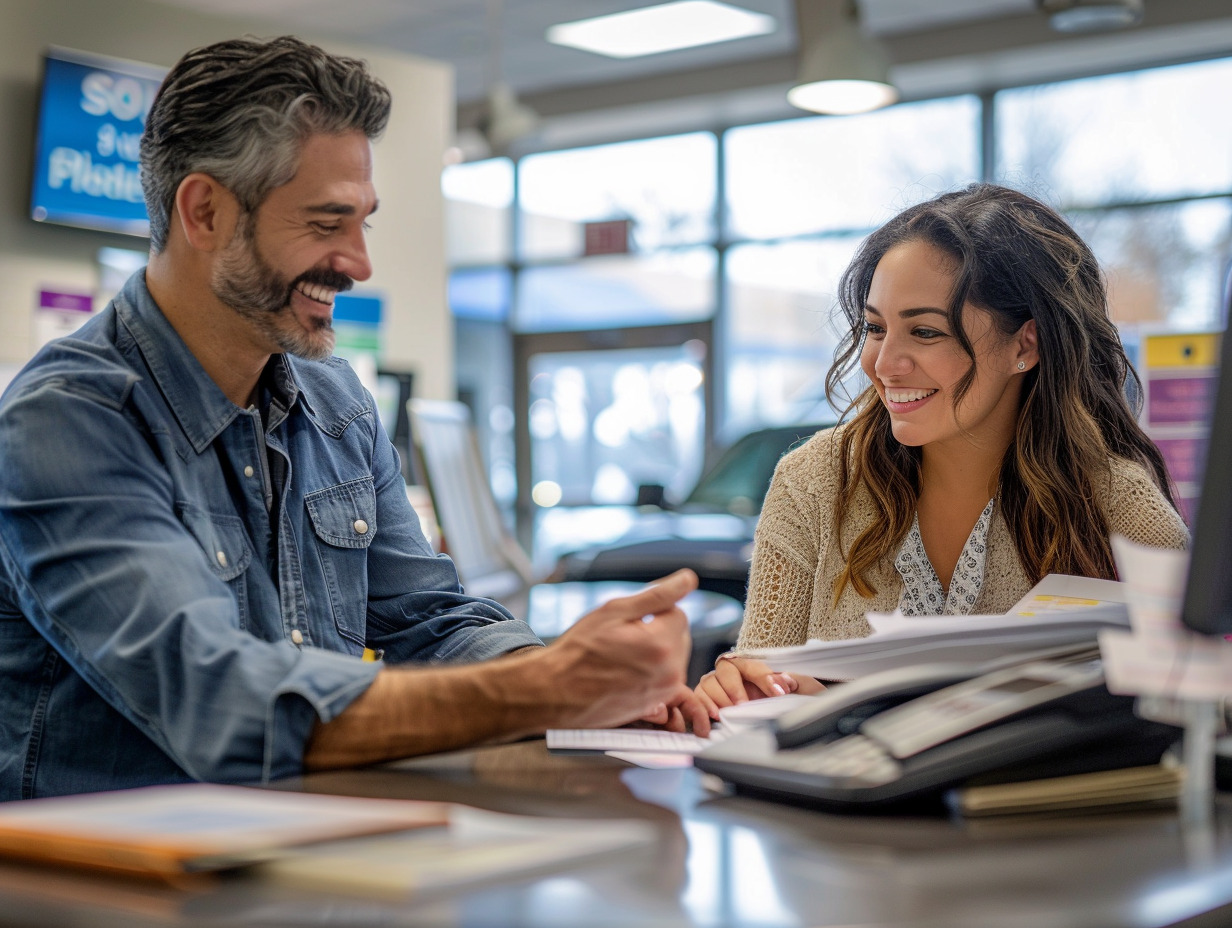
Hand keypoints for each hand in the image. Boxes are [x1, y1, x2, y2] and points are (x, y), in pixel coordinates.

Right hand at [542, 569, 705, 732]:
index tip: (627, 623)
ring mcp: (663, 692)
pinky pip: (664, 677)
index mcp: (662, 645)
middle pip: (679, 636)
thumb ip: (657, 595)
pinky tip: (624, 672)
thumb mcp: (614, 611)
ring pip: (673, 657)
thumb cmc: (579, 650)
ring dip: (654, 651)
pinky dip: (650, 670)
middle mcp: (670, 672)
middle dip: (657, 631)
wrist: (555, 691)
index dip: (651, 612)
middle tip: (622, 639)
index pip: (678, 613)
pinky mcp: (656, 705)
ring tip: (620, 657)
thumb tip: (688, 580)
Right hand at [694, 656, 824, 719]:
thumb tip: (786, 680)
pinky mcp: (705, 697)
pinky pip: (698, 696)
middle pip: (726, 669)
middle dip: (735, 688)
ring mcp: (717, 683)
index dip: (765, 678)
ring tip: (729, 712)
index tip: (779, 691)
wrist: (774, 710)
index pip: (755, 666)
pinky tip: (715, 716)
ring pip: (709, 681)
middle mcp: (732, 671)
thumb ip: (794, 682)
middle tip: (744, 704)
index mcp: (752, 665)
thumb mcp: (795, 689)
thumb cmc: (780, 697)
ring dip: (719, 697)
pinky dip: (704, 705)